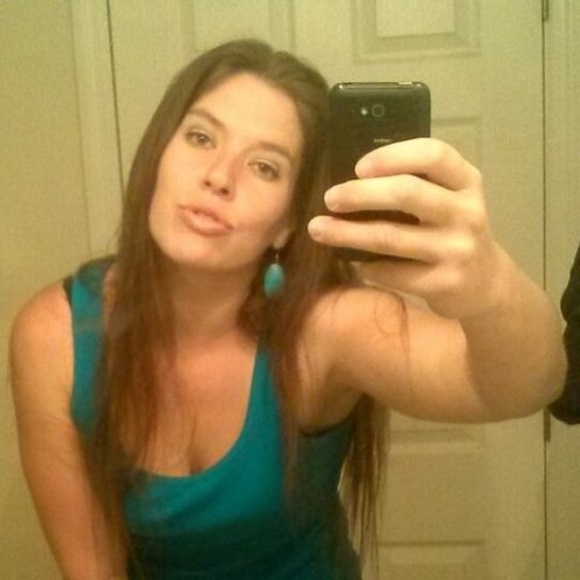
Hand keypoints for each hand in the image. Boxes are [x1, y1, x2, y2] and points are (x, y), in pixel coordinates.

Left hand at [308, 138, 506, 318]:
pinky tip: (352, 261)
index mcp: (467, 182)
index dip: (392, 156)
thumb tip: (353, 176)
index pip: (433, 154)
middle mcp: (467, 212)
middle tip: (330, 198)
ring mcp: (457, 249)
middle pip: (406, 193)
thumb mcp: (449, 200)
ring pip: (390, 236)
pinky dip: (365, 265)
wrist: (485, 284)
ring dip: (347, 233)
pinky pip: (391, 271)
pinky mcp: (444, 282)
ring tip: (319, 229)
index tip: (358, 167)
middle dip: (359, 194)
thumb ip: (418, 183)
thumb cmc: (453, 232)